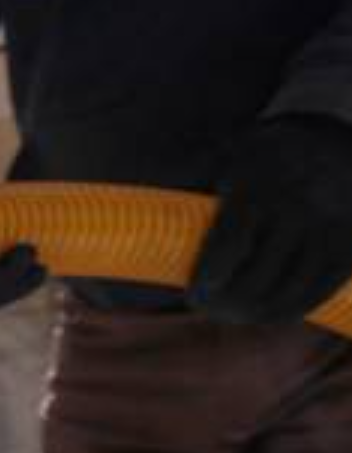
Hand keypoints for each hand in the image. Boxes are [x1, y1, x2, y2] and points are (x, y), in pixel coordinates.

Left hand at [190, 115, 351, 324]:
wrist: (330, 135)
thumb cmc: (260, 158)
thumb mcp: (223, 158)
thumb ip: (184, 192)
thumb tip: (126, 225)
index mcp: (257, 187)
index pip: (226, 248)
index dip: (207, 281)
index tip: (195, 295)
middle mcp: (297, 208)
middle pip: (255, 281)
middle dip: (226, 305)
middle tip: (210, 307)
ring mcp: (329, 229)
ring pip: (286, 295)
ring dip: (254, 314)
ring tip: (235, 313)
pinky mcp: (350, 247)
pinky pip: (316, 295)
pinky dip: (289, 311)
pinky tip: (268, 312)